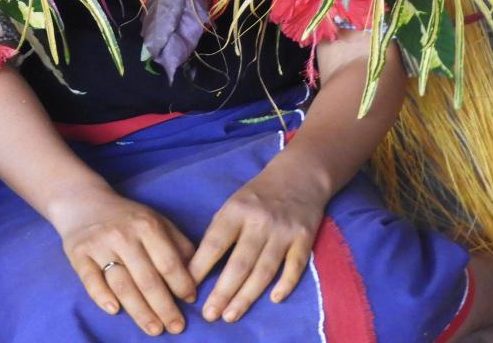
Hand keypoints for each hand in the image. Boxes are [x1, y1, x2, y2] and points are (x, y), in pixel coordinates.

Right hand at [51, 186, 195, 336]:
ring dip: (140, 311)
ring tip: (154, 329)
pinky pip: (91, 280)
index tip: (190, 301)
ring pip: (122, 284)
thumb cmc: (127, 217)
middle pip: (147, 279)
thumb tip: (198, 276)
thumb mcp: (156, 221)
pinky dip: (102, 296)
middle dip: (165, 307)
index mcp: (146, 225)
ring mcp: (99, 244)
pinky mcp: (78, 253)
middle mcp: (122, 234)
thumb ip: (178, 245)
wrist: (83, 201)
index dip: (182, 285)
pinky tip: (114, 310)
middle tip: (176, 327)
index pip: (168, 262)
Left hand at [188, 164, 328, 323]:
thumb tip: (199, 265)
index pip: (215, 243)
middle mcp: (259, 222)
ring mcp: (283, 232)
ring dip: (247, 296)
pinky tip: (274, 300)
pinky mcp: (304, 239)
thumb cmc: (257, 195)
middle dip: (222, 292)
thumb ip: (220, 231)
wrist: (298, 177)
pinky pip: (295, 267)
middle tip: (209, 315)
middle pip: (239, 263)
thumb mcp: (232, 204)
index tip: (188, 288)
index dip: (200, 267)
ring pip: (264, 270)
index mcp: (235, 211)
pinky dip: (285, 284)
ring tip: (231, 315)